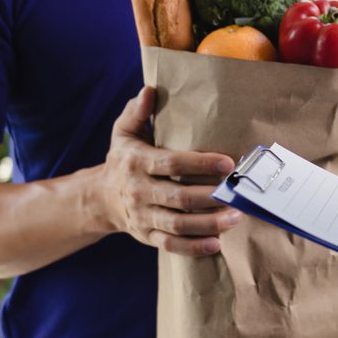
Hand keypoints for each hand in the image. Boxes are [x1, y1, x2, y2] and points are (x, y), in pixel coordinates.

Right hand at [97, 87, 239, 256]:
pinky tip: (216, 244)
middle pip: (178, 197)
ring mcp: (143, 216)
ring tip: (234, 217)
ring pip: (177, 224)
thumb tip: (149, 90)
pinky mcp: (147, 236)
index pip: (171, 163)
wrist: (100, 198)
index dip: (200, 163)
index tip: (228, 163)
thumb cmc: (123, 159)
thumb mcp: (124, 132)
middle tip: (237, 194)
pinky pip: (171, 245)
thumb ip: (137, 112)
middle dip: (210, 197)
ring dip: (208, 223)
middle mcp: (139, 190)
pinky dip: (193, 247)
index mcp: (137, 162)